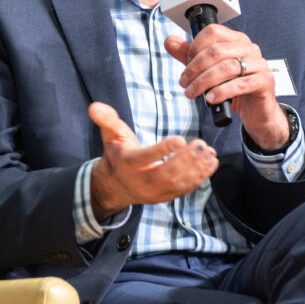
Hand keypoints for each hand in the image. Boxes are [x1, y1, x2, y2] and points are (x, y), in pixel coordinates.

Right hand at [88, 102, 217, 220]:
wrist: (115, 185)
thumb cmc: (117, 154)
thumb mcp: (109, 135)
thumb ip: (106, 119)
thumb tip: (94, 106)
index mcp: (127, 164)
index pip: (144, 158)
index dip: (162, 150)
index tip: (180, 139)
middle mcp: (140, 181)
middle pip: (165, 174)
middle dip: (186, 161)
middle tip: (202, 145)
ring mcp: (154, 192)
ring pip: (177, 184)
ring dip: (196, 169)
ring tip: (209, 153)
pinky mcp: (165, 197)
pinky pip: (184, 190)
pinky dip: (199, 178)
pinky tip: (210, 164)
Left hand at [164, 24, 288, 149]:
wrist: (254, 110)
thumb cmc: (232, 88)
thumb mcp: (207, 70)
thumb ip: (189, 56)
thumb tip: (169, 41)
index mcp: (235, 40)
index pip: (212, 32)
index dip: (195, 47)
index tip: (186, 64)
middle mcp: (249, 48)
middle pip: (216, 51)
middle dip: (195, 68)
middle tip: (184, 83)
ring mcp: (259, 64)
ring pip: (227, 67)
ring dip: (203, 81)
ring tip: (192, 93)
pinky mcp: (265, 81)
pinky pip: (240, 84)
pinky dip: (221, 91)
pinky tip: (210, 98)